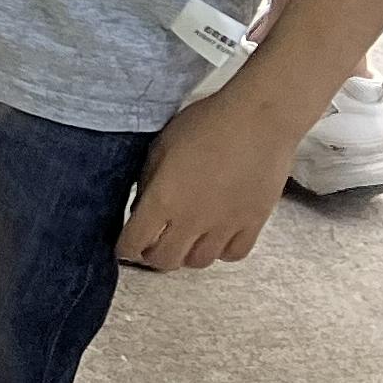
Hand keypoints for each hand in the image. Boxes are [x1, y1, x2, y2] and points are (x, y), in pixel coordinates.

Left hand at [117, 85, 305, 270]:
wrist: (258, 120)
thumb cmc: (206, 124)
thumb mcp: (160, 147)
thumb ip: (147, 182)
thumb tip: (142, 207)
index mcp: (163, 200)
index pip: (134, 242)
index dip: (125, 248)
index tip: (124, 245)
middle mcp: (192, 220)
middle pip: (165, 261)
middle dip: (152, 256)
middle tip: (152, 243)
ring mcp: (225, 225)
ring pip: (199, 262)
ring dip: (186, 254)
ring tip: (184, 238)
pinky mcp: (254, 223)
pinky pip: (234, 254)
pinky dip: (221, 251)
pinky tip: (216, 236)